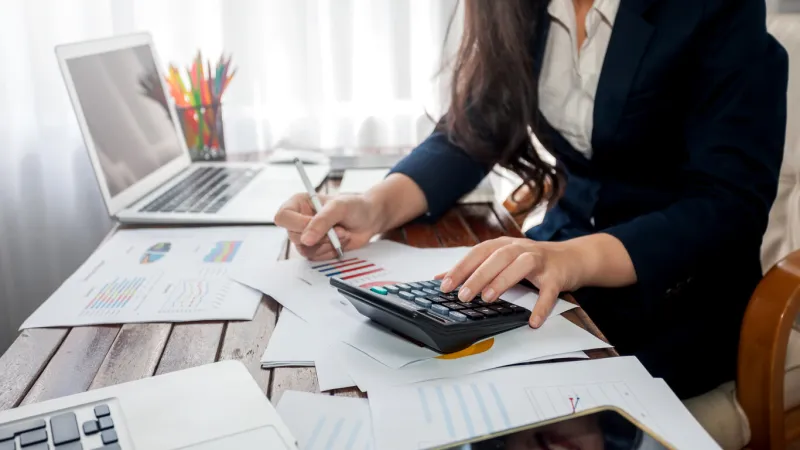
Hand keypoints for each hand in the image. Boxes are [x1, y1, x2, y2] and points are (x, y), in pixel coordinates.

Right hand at [274, 193, 379, 259]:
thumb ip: (322, 221)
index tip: (318, 226)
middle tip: (340, 230)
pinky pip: (316, 258)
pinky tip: (340, 242)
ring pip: (305, 250)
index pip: (283, 217)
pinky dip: (331, 252)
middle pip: (294, 237)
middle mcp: (299, 220)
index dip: (298, 224)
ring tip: (343, 234)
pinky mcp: (315, 249)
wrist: (369, 220)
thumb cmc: (355, 207)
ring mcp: (307, 236)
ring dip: (328, 244)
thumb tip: (306, 240)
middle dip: (322, 236)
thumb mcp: (339, 207)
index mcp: (299, 204)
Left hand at [437, 237, 583, 327]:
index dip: (461, 267)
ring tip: (487, 298)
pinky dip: (541, 306)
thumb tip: (441, 278)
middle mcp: (521, 248)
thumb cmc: (531, 262)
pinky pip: (549, 291)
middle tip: (462, 295)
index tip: (444, 284)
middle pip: (497, 258)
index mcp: (504, 245)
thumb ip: (474, 268)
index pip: (478, 253)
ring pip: (521, 266)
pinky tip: (533, 320)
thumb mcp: (502, 260)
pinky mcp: (557, 276)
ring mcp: (540, 260)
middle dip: (478, 276)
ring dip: (503, 281)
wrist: (572, 258)